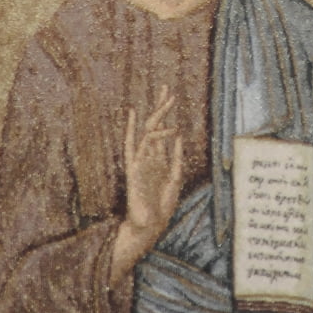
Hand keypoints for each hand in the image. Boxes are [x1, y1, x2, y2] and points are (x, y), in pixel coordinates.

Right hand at [121, 91, 183, 254]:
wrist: (150, 226)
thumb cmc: (162, 206)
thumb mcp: (175, 178)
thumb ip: (176, 158)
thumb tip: (178, 135)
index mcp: (160, 159)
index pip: (162, 130)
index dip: (165, 114)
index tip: (169, 96)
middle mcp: (150, 156)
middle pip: (154, 125)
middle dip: (160, 106)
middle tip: (165, 87)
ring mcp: (141, 160)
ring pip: (148, 131)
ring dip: (158, 114)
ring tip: (167, 99)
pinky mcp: (134, 168)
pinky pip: (135, 146)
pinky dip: (138, 131)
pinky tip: (142, 118)